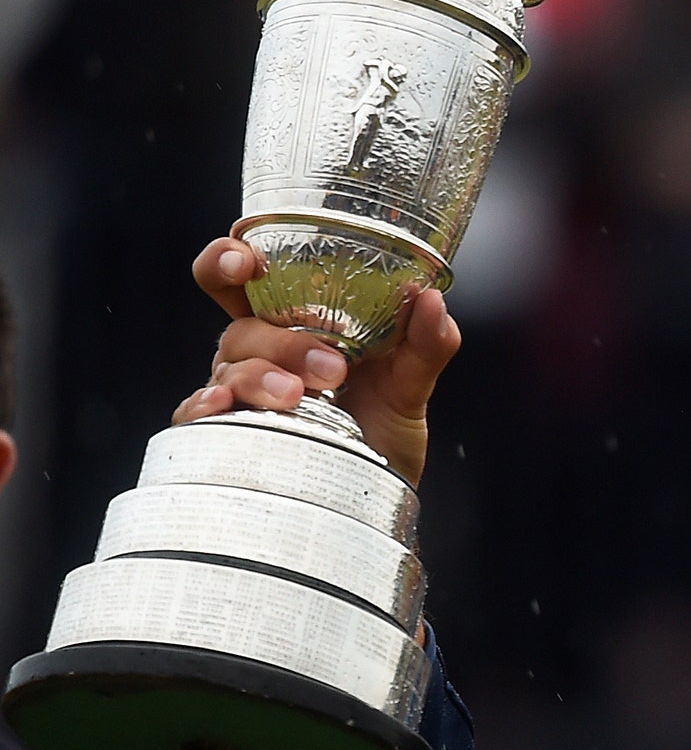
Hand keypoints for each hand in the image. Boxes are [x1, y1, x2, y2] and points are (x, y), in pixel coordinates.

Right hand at [172, 237, 460, 486]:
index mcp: (294, 323)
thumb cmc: (385, 426)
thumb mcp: (412, 382)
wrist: (382, 491)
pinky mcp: (232, 435)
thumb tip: (433, 301)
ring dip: (262, 378)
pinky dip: (203, 407)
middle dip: (277, 340)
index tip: (248, 261)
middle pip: (241, 326)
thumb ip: (427, 343)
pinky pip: (199, 414)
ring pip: (229, 370)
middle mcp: (260, 352)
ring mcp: (242, 393)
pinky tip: (220, 406)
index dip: (232, 259)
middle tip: (331, 369)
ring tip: (302, 397)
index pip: (247, 278)